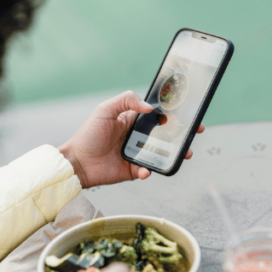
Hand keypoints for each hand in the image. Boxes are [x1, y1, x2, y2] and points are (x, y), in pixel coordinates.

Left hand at [58, 90, 204, 187]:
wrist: (77, 162)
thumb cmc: (88, 134)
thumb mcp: (105, 110)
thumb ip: (127, 101)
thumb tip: (150, 107)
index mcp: (133, 120)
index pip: (158, 115)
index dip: (175, 114)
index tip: (189, 114)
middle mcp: (138, 137)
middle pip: (166, 134)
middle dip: (182, 134)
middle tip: (194, 132)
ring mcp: (137, 154)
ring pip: (162, 153)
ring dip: (174, 153)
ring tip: (184, 153)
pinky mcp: (133, 170)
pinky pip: (147, 170)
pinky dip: (148, 170)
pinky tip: (144, 169)